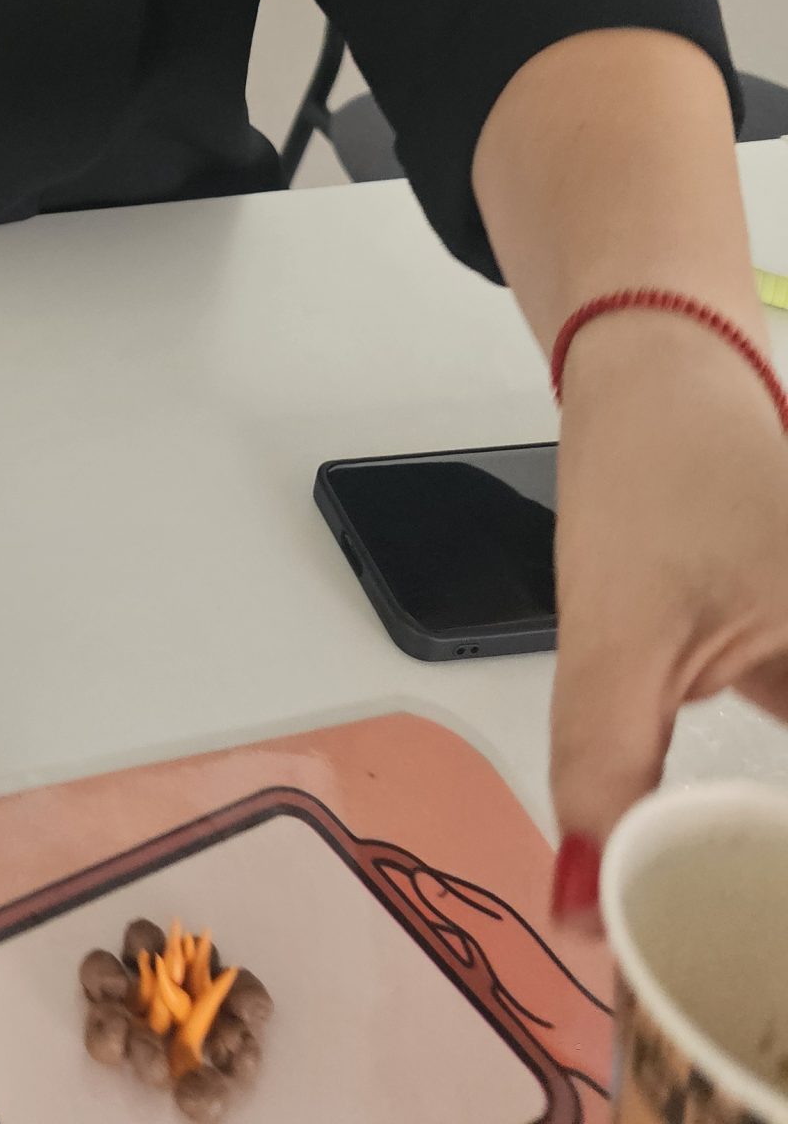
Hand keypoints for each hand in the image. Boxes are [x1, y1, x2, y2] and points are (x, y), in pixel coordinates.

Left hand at [548, 312, 787, 928]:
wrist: (660, 368)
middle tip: (731, 976)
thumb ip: (606, 774)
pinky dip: (775, 811)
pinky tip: (745, 859)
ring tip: (736, 935)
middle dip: (764, 879)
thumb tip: (581, 913)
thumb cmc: (655, 469)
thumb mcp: (620, 632)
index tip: (745, 979)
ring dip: (765, 844)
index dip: (768, 900)